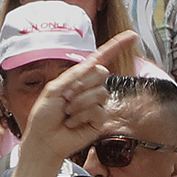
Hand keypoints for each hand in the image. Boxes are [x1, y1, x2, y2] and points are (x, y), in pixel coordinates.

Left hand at [19, 33, 137, 164]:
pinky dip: (82, 116)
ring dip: (79, 103)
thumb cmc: (44, 115)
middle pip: (101, 73)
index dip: (116, 46)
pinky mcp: (100, 119)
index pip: (101, 58)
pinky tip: (73, 122)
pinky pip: (98, 110)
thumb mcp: (53, 88)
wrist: (44, 140)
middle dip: (81, 85)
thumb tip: (93, 64)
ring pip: (100, 92)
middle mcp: (90, 88)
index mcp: (79, 77)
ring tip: (68, 112)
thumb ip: (74, 75)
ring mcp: (97, 104)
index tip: (132, 36)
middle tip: (66, 98)